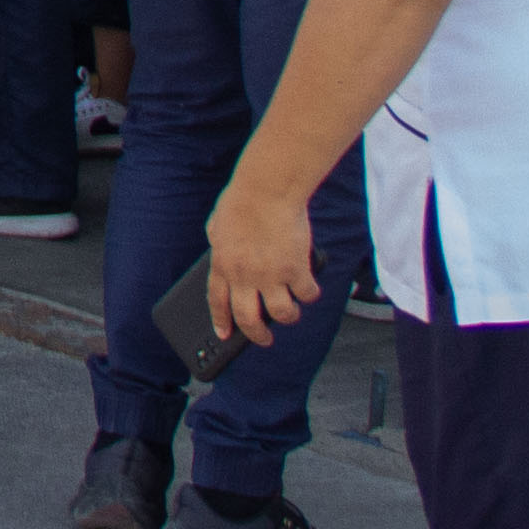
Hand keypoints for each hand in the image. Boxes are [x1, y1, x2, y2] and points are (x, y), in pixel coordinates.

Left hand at [204, 171, 326, 347]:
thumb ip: (219, 243)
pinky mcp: (295, 269)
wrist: (266, 189)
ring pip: (282, 314)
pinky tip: (310, 288)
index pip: (218, 301)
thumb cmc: (242, 200)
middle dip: (257, 335)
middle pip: (248, 318)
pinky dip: (310, 294)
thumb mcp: (217, 224)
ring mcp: (270, 275)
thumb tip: (222, 254)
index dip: (222, 321)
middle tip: (264, 339)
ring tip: (291, 311)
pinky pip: (307, 294)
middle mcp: (244, 276)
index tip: (224, 335)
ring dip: (288, 317)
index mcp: (222, 264)